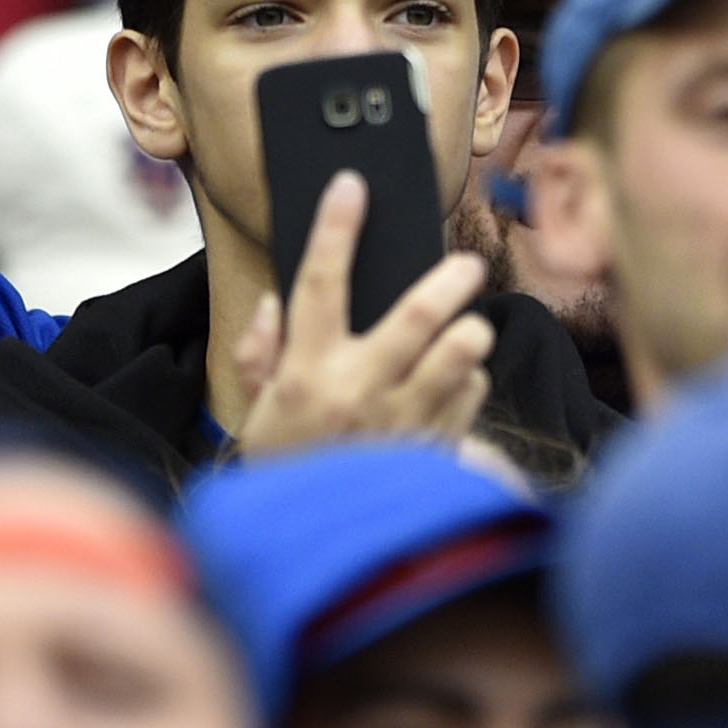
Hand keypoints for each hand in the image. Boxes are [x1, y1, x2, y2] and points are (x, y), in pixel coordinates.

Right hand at [223, 173, 493, 455]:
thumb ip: (261, 353)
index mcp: (308, 372)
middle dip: (451, 278)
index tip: (350, 186)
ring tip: (469, 326)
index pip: (320, 284)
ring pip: (461, 355)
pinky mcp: (435, 448)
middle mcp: (360, 391)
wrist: (316, 540)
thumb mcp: (256, 409)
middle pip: (419, 316)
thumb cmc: (286, 467)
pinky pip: (470, 396)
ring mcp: (404, 422)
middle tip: (468, 264)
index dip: (335, 229)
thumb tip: (276, 304)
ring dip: (471, 333)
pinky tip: (453, 382)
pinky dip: (468, 380)